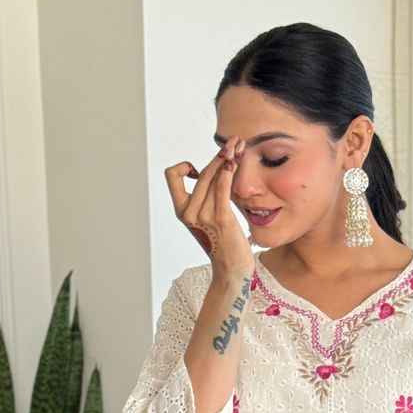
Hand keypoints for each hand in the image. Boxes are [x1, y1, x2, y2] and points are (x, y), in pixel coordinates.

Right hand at [163, 136, 254, 280]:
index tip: (197, 169)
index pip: (172, 176)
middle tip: (234, 142)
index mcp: (182, 211)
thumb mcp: (211, 216)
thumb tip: (219, 169)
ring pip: (212, 177)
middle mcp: (189, 212)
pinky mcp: (220, 219)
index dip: (183, 166)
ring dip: (228, 157)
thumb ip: (210, 195)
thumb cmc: (225, 243)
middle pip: (201, 172)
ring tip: (240, 146)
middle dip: (219, 154)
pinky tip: (234, 162)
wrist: (232, 270)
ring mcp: (203, 216)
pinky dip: (227, 172)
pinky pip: (222, 188)